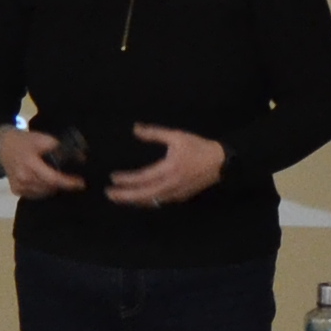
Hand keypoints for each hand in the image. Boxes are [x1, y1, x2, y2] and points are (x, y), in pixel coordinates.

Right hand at [0, 128, 79, 200]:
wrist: (3, 146)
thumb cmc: (24, 142)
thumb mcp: (41, 139)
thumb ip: (59, 148)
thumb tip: (80, 157)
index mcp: (30, 163)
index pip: (53, 178)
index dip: (68, 182)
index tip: (81, 183)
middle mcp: (23, 178)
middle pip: (50, 187)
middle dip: (62, 184)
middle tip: (71, 179)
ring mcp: (19, 186)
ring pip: (43, 193)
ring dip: (53, 188)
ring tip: (56, 178)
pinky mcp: (16, 190)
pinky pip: (35, 195)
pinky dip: (43, 190)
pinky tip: (44, 182)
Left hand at [101, 124, 226, 207]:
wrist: (221, 163)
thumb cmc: (198, 147)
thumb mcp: (177, 136)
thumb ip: (154, 133)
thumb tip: (135, 129)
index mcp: (169, 169)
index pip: (143, 178)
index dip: (126, 179)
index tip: (113, 178)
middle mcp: (171, 185)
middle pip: (144, 195)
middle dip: (125, 196)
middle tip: (109, 194)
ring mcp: (176, 194)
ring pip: (151, 201)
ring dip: (134, 201)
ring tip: (120, 198)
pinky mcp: (180, 197)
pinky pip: (159, 202)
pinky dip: (147, 201)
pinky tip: (139, 198)